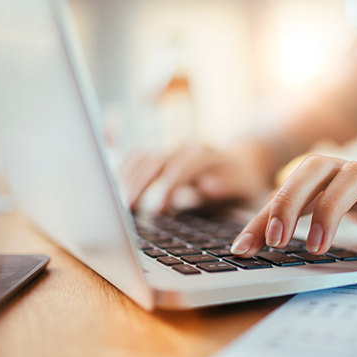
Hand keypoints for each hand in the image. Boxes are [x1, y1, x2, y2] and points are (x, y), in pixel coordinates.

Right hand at [121, 142, 272, 211]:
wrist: (244, 163)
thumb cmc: (243, 182)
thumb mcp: (243, 186)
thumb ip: (226, 185)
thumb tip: (206, 186)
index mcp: (205, 154)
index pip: (181, 166)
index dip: (167, 186)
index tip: (156, 208)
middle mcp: (184, 148)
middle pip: (154, 160)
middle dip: (139, 184)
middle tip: (126, 209)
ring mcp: (170, 150)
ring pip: (141, 157)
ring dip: (127, 179)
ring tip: (117, 205)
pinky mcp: (160, 157)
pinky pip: (136, 158)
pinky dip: (122, 171)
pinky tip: (112, 188)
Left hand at [230, 155, 356, 257]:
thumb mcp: (338, 216)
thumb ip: (299, 223)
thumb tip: (252, 241)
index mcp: (331, 176)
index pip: (289, 187)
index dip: (263, 216)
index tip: (243, 249)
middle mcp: (354, 172)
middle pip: (316, 167)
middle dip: (290, 201)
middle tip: (276, 240)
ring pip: (354, 176)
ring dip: (331, 210)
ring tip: (317, 248)